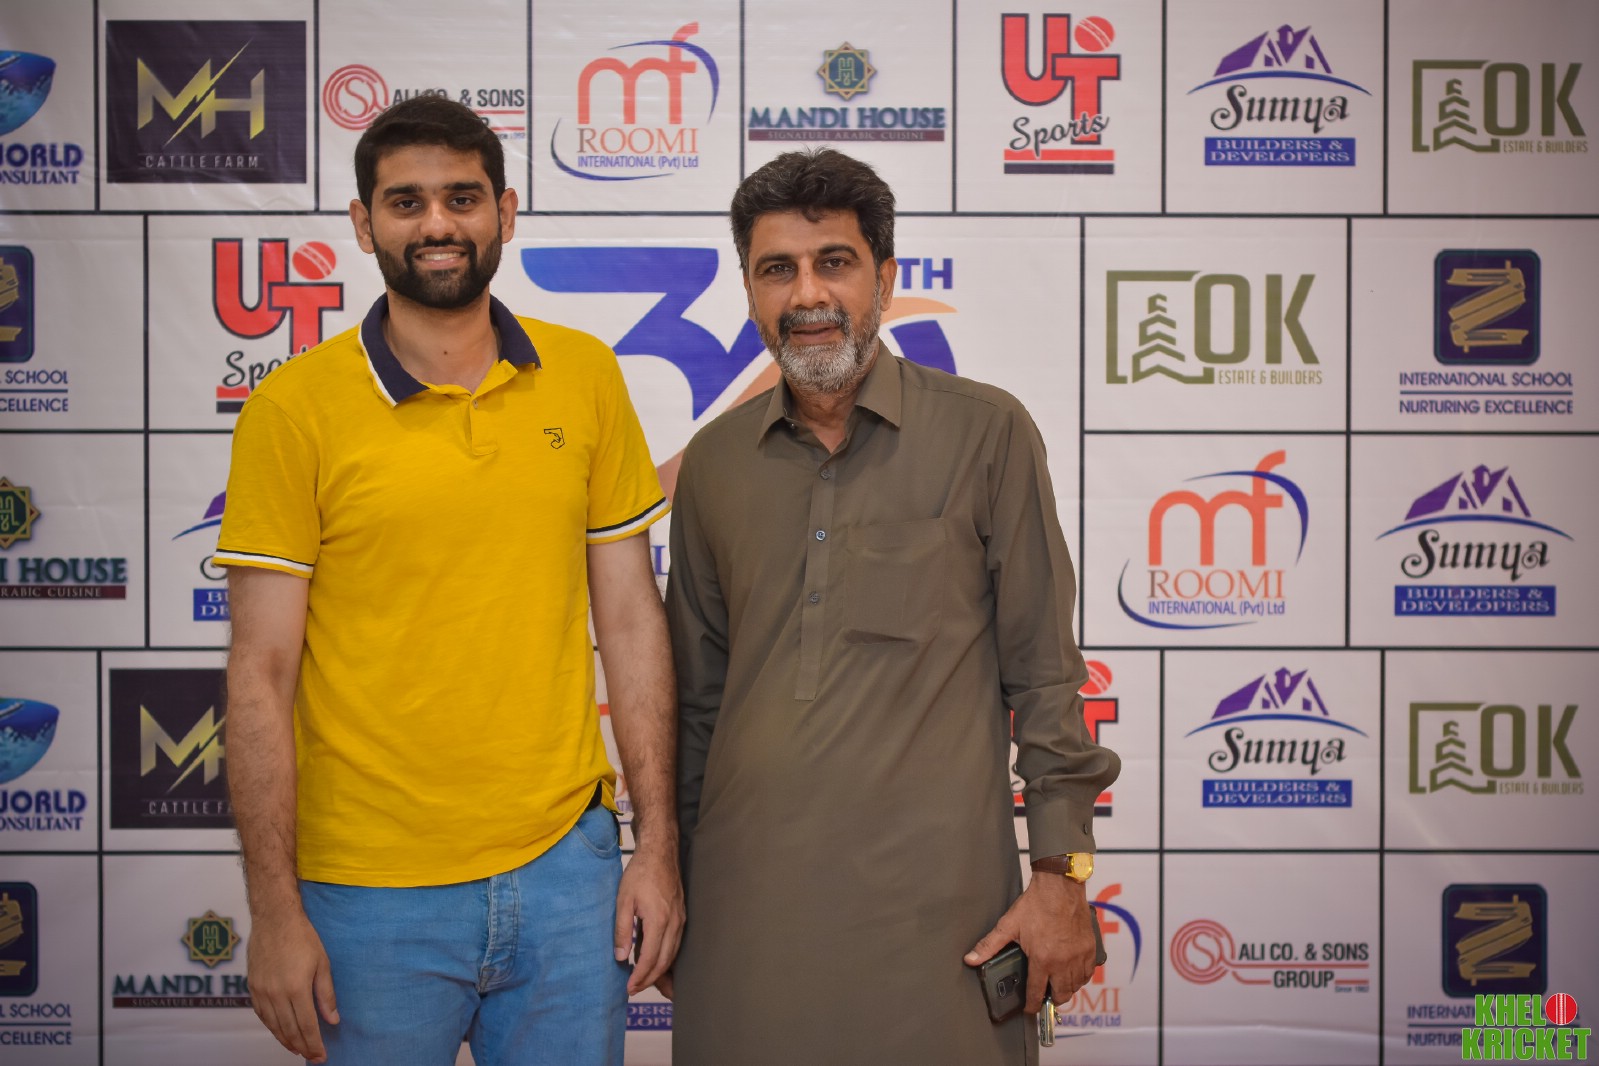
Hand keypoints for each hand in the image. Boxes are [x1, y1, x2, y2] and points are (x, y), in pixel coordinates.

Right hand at [246, 907, 338, 1062]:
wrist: (274, 919)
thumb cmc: (302, 937)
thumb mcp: (322, 963)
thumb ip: (326, 994)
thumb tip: (333, 1019)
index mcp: (296, 988)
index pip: (306, 1025)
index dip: (314, 1043)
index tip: (321, 1056)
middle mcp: (276, 994)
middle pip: (289, 1030)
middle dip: (302, 1046)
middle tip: (312, 1056)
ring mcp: (262, 991)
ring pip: (274, 1026)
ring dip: (286, 1040)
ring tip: (297, 1049)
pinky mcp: (252, 987)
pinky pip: (262, 1015)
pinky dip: (272, 1027)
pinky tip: (280, 1032)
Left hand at [614, 845, 684, 994]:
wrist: (660, 853)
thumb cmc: (640, 874)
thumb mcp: (623, 900)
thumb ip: (622, 930)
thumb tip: (620, 956)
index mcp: (658, 920)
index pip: (651, 958)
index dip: (641, 976)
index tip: (630, 987)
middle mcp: (674, 923)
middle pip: (665, 961)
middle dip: (650, 979)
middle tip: (634, 989)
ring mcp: (680, 920)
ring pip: (673, 954)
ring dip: (659, 971)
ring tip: (644, 981)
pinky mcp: (681, 916)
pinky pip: (675, 944)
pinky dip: (666, 957)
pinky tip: (654, 961)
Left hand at [963, 873, 1096, 1013]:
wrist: (1060, 886)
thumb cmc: (1036, 904)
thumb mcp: (1009, 924)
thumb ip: (989, 945)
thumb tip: (970, 959)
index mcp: (1043, 959)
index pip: (1037, 992)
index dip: (1033, 1005)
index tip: (1030, 1009)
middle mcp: (1063, 962)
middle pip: (1061, 995)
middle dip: (1052, 1000)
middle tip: (1045, 997)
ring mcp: (1078, 956)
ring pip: (1076, 986)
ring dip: (1067, 990)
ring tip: (1057, 986)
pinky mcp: (1090, 948)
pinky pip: (1088, 973)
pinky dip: (1080, 978)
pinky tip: (1073, 974)